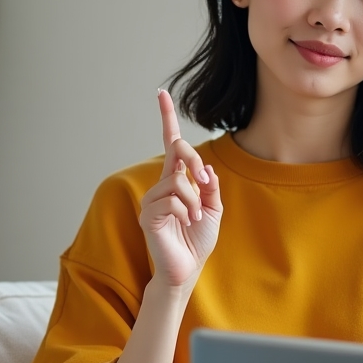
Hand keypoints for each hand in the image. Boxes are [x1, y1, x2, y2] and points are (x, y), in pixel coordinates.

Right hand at [139, 90, 222, 288]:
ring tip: (195, 217)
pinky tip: (186, 222)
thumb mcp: (213, 208)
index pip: (170, 144)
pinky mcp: (148, 214)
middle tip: (207, 182)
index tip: (161, 93)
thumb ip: (209, 185)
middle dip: (194, 160)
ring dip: (194, 198)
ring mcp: (152, 199)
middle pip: (176, 151)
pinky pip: (171, 198)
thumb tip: (204, 166)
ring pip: (177, 179)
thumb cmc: (198, 240)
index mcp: (176, 181)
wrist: (187, 269)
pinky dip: (186, 209)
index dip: (166, 119)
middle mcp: (161, 185)